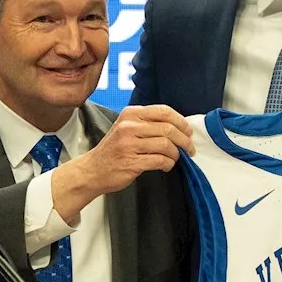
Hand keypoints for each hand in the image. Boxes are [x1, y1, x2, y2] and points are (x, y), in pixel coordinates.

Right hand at [51, 105, 192, 222]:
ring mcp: (129, 144)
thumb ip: (147, 123)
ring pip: (166, 145)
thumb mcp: (126, 128)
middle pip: (168, 128)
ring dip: (176, 154)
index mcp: (130, 114)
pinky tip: (166, 166)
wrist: (92, 170)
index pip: (163, 111)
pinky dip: (168, 164)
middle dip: (184, 140)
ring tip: (175, 158)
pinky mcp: (131, 162)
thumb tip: (178, 126)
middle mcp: (129, 126)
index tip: (188, 131)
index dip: (181, 121)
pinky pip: (160, 160)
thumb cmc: (113, 150)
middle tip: (189, 148)